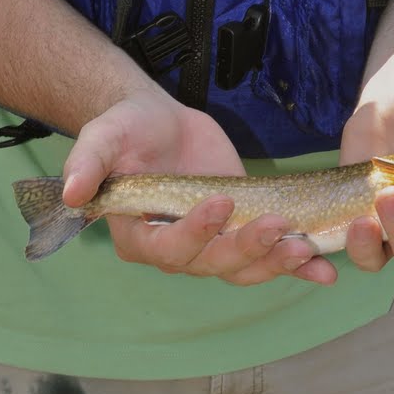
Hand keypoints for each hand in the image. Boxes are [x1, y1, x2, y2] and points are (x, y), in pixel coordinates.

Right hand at [62, 92, 336, 286]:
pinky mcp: (242, 230)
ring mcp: (212, 245)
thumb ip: (87, 163)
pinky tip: (324, 272)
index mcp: (139, 236)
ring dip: (276, 262)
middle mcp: (176, 251)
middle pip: (213, 264)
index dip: (195, 233)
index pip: (167, 248)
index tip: (219, 203)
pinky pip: (269, 259)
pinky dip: (297, 268)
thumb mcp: (103, 137)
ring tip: (305, 247)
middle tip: (279, 227)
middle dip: (247, 248)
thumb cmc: (125, 131)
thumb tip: (69, 192)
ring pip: (244, 268)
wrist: (158, 121)